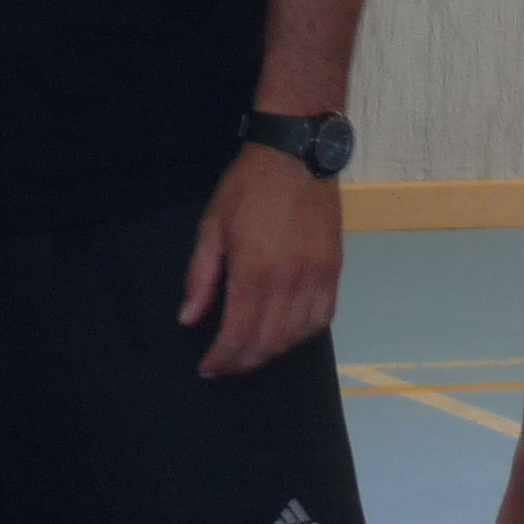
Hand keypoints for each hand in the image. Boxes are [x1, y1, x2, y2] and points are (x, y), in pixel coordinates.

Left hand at [178, 143, 343, 378]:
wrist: (296, 154)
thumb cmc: (248, 187)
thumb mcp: (212, 227)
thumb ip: (201, 278)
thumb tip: (189, 319)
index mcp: (254, 271)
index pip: (238, 334)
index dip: (222, 359)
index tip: (208, 369)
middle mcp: (289, 281)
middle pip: (268, 342)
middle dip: (243, 362)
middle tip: (225, 366)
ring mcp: (317, 276)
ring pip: (297, 336)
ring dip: (272, 353)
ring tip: (251, 354)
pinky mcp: (334, 269)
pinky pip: (323, 317)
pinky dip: (303, 335)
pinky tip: (287, 337)